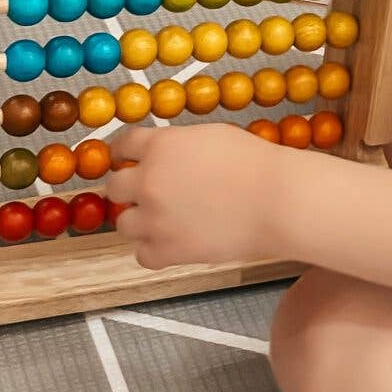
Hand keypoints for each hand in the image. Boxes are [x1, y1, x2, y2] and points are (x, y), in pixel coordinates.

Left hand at [106, 122, 287, 271]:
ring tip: (163, 220)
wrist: (277, 200)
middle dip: (129, 188)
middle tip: (149, 192)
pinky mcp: (167, 251)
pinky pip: (142, 255)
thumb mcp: (209, 136)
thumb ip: (177, 144)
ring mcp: (154, 219)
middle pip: (114, 186)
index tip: (125, 159)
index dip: (123, 153)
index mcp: (159, 146)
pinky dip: (153, 250)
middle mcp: (148, 181)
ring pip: (123, 223)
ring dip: (139, 221)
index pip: (121, 145)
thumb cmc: (255, 163)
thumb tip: (163, 152)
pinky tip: (172, 241)